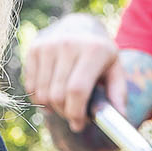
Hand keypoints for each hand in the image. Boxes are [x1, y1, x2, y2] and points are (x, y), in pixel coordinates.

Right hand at [21, 13, 121, 132]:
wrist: (79, 26)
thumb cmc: (99, 54)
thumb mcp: (115, 69)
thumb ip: (118, 93)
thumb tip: (121, 117)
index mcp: (93, 50)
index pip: (76, 90)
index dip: (76, 113)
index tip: (78, 125)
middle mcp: (68, 44)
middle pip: (57, 95)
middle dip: (65, 113)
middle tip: (73, 115)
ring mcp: (48, 45)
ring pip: (42, 94)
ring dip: (52, 108)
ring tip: (64, 104)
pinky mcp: (34, 49)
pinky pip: (30, 86)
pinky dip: (39, 98)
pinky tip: (51, 94)